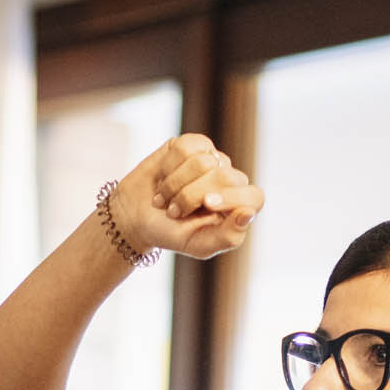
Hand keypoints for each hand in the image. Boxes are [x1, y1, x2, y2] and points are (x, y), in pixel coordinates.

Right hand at [106, 133, 263, 261]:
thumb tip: (248, 213)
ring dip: (175, 185)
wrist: (135, 217)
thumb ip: (228, 236)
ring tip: (166, 198)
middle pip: (223, 176)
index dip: (231, 198)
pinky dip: (167, 167)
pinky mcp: (191, 144)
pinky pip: (184, 148)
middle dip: (191, 196)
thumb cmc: (171, 234)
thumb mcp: (199, 245)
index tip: (207, 204)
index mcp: (238, 206)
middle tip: (174, 211)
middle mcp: (229, 180)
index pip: (254, 197)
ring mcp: (212, 158)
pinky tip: (163, 178)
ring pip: (202, 161)